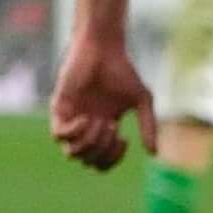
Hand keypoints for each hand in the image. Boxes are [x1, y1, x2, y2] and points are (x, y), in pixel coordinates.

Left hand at [49, 35, 152, 170]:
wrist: (103, 50)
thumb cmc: (123, 72)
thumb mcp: (142, 101)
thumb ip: (148, 127)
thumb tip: (154, 154)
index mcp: (104, 129)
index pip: (101, 161)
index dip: (113, 158)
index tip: (124, 138)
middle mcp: (85, 128)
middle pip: (88, 160)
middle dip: (103, 150)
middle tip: (113, 127)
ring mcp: (70, 119)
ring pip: (72, 153)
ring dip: (91, 142)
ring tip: (101, 121)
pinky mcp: (59, 109)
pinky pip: (59, 135)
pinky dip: (75, 132)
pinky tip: (87, 118)